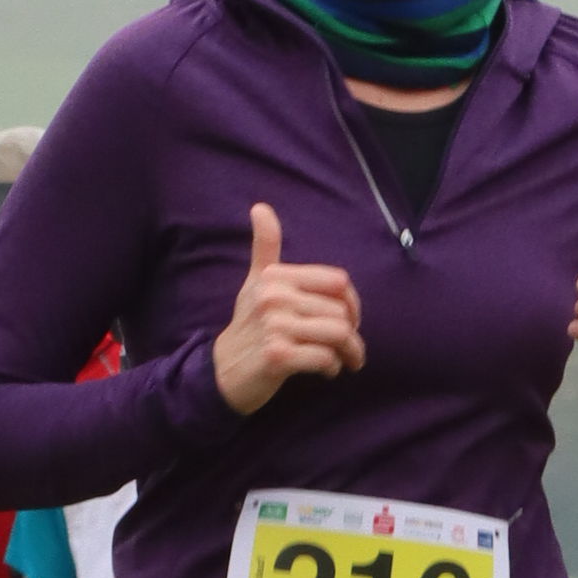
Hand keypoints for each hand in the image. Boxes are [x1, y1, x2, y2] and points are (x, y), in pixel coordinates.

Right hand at [213, 201, 365, 417]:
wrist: (224, 371)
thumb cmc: (249, 325)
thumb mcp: (255, 282)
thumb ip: (265, 246)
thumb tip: (260, 206)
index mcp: (275, 276)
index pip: (338, 282)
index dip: (352, 302)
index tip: (350, 319)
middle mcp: (273, 297)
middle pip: (341, 312)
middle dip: (352, 333)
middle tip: (349, 347)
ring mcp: (274, 327)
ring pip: (337, 334)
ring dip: (349, 352)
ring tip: (343, 360)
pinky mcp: (277, 357)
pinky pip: (325, 358)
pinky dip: (331, 367)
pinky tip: (326, 370)